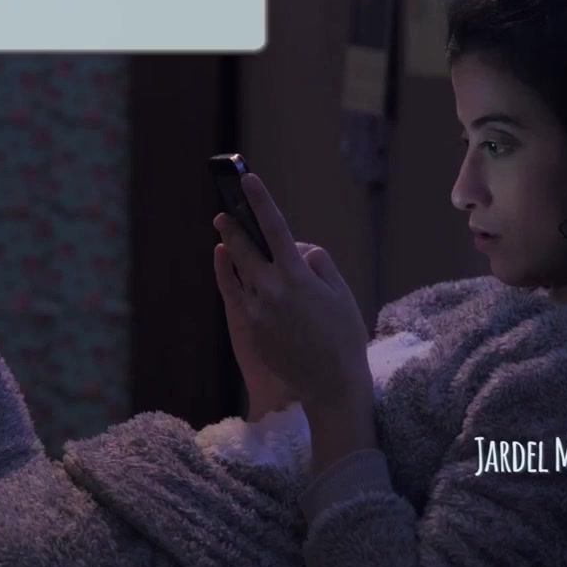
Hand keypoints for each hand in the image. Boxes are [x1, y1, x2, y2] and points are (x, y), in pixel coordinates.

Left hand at [211, 174, 371, 415]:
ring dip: (242, 261)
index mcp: (296, 276)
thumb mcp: (341, 293)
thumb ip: (318, 264)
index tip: (248, 181)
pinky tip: (252, 285)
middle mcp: (271, 289)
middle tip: (223, 216)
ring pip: (244, 276)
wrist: (329, 385)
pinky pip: (246, 300)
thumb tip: (299, 250)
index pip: (274, 227)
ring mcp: (257, 311)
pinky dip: (249, 289)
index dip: (260, 201)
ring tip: (236, 247)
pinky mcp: (251, 329)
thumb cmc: (343, 337)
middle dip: (232, 229)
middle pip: (243, 249)